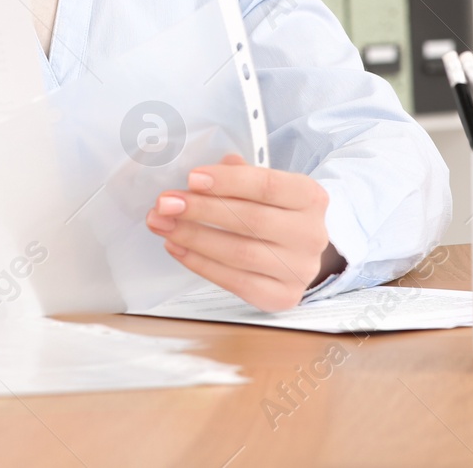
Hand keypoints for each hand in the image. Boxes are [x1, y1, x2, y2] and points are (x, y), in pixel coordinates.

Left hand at [145, 152, 343, 311]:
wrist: (296, 252)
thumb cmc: (273, 211)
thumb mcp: (263, 185)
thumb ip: (236, 175)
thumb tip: (198, 177)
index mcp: (310, 197)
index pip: (268, 186)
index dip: (228, 181)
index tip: (191, 178)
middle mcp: (311, 234)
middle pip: (250, 220)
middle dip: (201, 210)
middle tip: (164, 204)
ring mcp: (299, 269)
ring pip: (239, 253)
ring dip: (193, 237)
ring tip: (161, 224)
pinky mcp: (282, 296)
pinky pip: (234, 281)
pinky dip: (200, 263)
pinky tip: (176, 247)